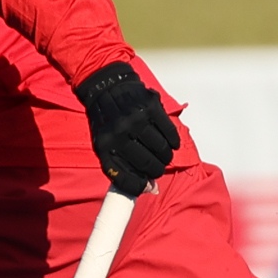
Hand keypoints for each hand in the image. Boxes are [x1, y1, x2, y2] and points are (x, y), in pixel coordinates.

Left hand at [76, 62, 177, 197]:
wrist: (107, 88)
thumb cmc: (107, 122)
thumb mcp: (104, 144)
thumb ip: (122, 167)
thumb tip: (151, 189)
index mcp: (103, 147)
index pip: (123, 177)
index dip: (138, 186)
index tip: (147, 186)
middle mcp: (119, 134)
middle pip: (148, 164)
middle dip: (157, 170)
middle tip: (158, 167)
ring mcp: (135, 120)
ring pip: (162, 149)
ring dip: (166, 156)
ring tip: (163, 155)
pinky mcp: (150, 108)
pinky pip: (170, 132)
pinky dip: (173, 141)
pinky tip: (171, 143)